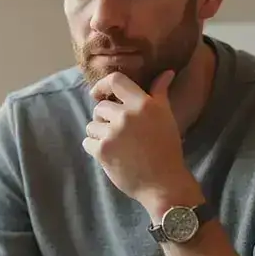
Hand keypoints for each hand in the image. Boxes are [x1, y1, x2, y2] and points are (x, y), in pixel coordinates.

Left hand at [83, 71, 200, 215]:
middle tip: (117, 132)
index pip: (115, 81)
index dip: (102, 85)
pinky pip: (87, 142)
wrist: (163, 183)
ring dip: (99, 134)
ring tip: (115, 145)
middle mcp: (126, 115)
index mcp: (143, 104)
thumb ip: (160, 93)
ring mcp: (113, 133)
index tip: (98, 94)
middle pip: (100, 107)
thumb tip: (166, 72)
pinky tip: (110, 155)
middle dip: (104, 118)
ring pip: (91, 125)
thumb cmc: (166, 149)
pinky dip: (94, 149)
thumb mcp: (166, 117)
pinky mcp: (102, 151)